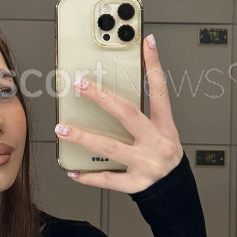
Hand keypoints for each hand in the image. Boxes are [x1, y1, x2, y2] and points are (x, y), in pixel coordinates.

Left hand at [55, 33, 183, 193]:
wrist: (174, 192)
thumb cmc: (163, 156)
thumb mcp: (163, 133)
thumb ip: (143, 115)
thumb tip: (111, 93)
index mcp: (165, 128)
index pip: (160, 91)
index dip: (154, 66)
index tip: (146, 43)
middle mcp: (157, 143)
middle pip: (128, 114)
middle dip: (102, 98)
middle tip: (80, 84)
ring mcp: (146, 164)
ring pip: (111, 147)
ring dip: (84, 137)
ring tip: (62, 129)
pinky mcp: (136, 185)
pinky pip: (108, 178)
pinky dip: (88, 176)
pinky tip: (72, 170)